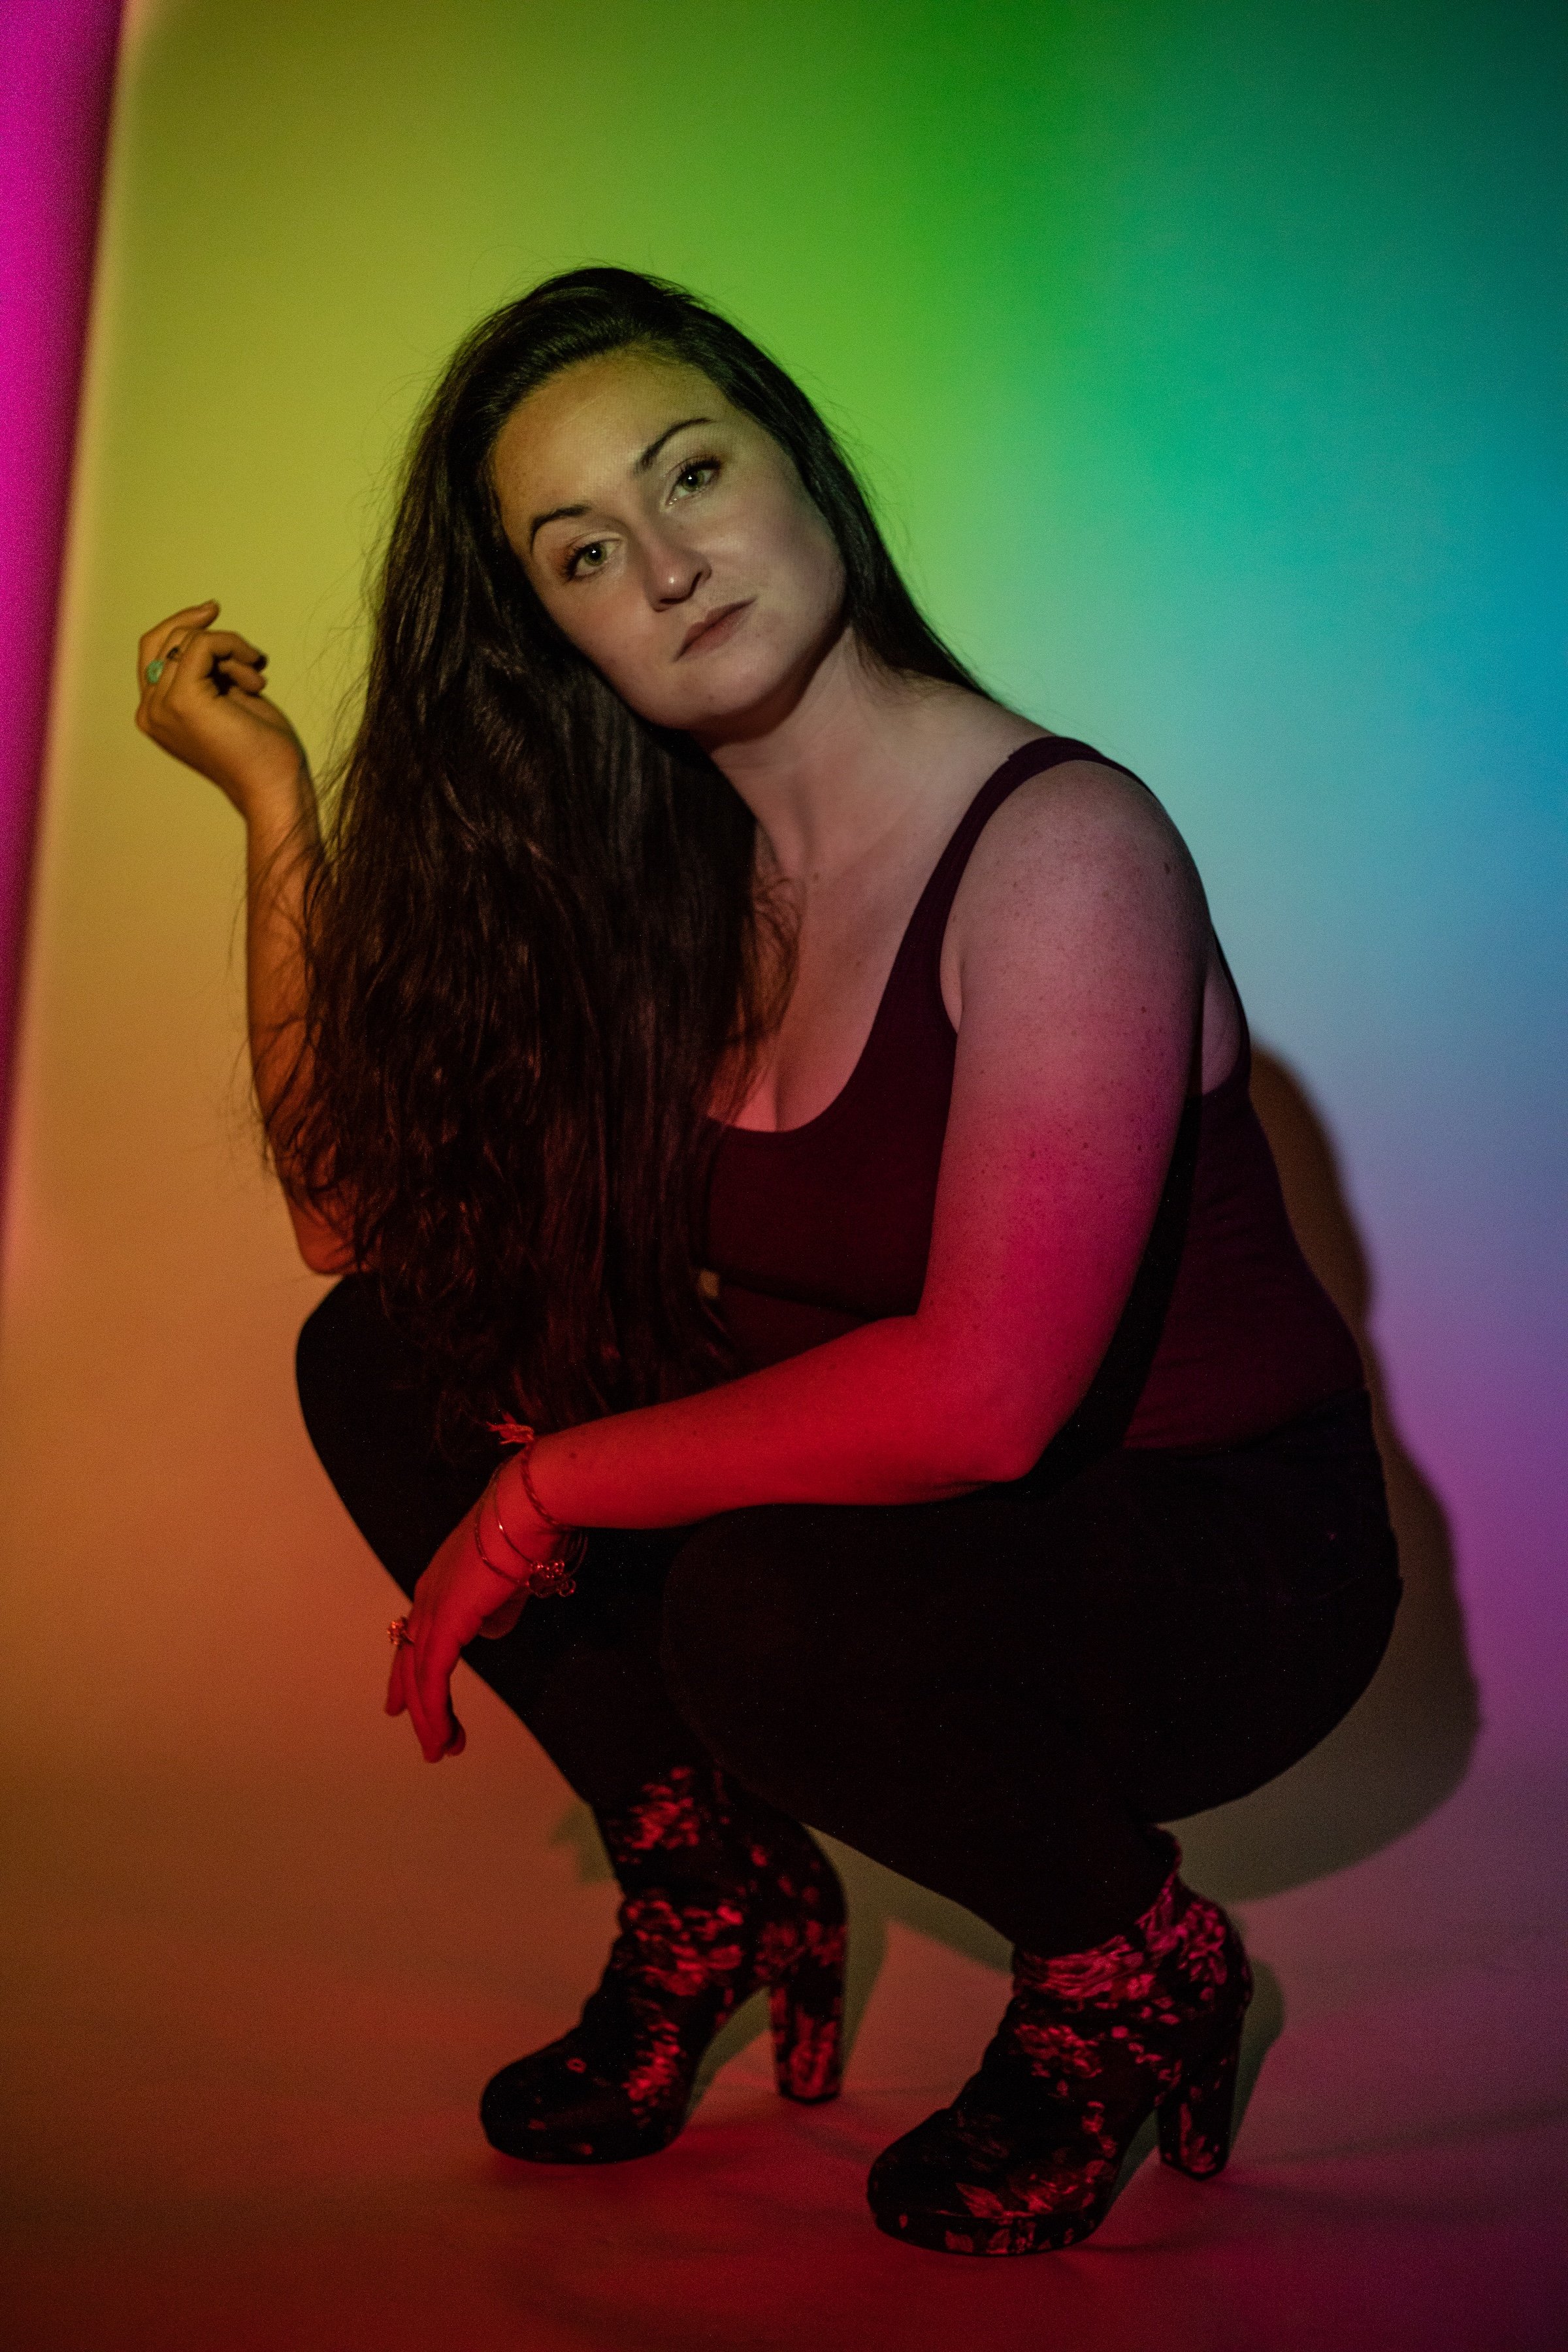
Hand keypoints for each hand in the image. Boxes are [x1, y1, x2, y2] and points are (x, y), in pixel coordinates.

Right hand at [135, 599, 307, 816]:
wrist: (274, 786)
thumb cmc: (261, 750)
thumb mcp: (227, 699)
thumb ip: (208, 671)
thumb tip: (208, 633)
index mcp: (156, 713)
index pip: (153, 652)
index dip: (181, 626)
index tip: (213, 611)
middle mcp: (149, 711)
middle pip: (162, 640)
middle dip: (204, 632)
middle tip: (239, 640)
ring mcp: (161, 706)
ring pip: (186, 640)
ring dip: (230, 651)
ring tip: (256, 682)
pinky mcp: (182, 700)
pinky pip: (203, 644)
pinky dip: (233, 647)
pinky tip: (257, 678)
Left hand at [385, 1496, 541, 1762]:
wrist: (527, 1508)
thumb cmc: (528, 1533)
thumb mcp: (510, 1581)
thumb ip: (495, 1609)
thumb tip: (489, 1629)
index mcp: (439, 1584)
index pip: (416, 1638)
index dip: (410, 1675)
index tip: (402, 1706)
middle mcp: (427, 1596)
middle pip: (411, 1662)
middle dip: (419, 1706)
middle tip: (429, 1742)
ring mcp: (431, 1607)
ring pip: (420, 1677)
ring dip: (431, 1719)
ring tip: (442, 1750)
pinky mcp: (443, 1621)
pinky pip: (433, 1677)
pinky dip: (435, 1710)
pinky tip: (443, 1734)